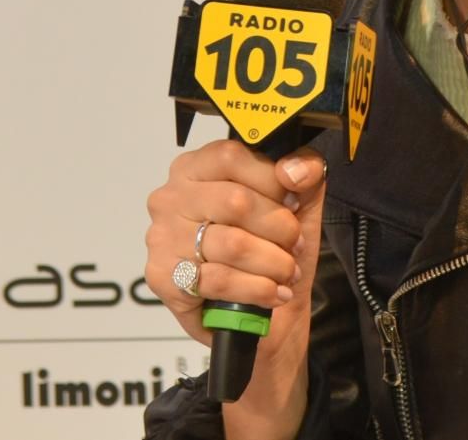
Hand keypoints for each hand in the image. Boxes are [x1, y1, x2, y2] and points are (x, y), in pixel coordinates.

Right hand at [143, 139, 327, 349]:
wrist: (260, 311)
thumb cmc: (269, 248)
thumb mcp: (297, 201)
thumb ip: (304, 170)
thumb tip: (294, 171)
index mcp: (195, 168)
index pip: (231, 157)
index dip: (270, 180)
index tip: (293, 201)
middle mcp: (171, 198)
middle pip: (235, 201)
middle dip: (278, 228)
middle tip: (294, 245)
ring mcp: (163, 237)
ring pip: (231, 244)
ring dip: (273, 262)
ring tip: (288, 272)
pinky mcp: (164, 277)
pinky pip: (220, 280)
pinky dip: (256, 289)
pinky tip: (273, 292)